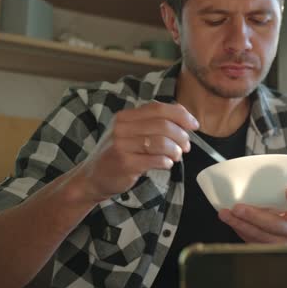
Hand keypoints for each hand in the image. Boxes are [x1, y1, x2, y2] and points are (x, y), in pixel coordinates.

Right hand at [72, 101, 197, 202]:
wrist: (92, 179)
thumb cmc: (118, 155)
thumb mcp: (131, 134)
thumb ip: (152, 124)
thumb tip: (183, 116)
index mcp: (125, 117)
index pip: (158, 108)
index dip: (181, 115)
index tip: (194, 125)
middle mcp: (121, 128)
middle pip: (163, 125)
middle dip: (181, 136)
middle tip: (186, 146)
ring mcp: (121, 145)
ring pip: (161, 142)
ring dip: (175, 150)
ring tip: (176, 156)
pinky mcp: (124, 163)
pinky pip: (155, 159)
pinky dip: (166, 161)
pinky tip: (166, 164)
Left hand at [218, 151, 286, 242]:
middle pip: (276, 226)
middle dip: (256, 217)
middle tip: (238, 207)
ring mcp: (280, 244)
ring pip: (260, 236)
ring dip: (241, 225)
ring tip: (226, 213)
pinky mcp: (267, 249)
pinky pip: (251, 241)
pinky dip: (239, 230)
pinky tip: (229, 220)